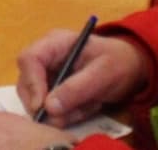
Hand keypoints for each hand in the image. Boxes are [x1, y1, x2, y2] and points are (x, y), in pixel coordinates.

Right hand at [16, 30, 147, 126]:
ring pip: (37, 100)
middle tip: (70, 114)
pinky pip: (50, 109)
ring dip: (62, 111)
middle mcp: (46, 58)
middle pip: (26, 82)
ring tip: (88, 106)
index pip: (29, 59)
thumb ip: (76, 88)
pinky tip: (86, 107)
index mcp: (55, 43)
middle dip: (45, 104)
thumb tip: (49, 107)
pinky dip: (67, 114)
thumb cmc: (118, 62)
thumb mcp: (103, 73)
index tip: (43, 107)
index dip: (32, 84)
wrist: (131, 68)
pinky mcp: (53, 90)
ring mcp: (48, 75)